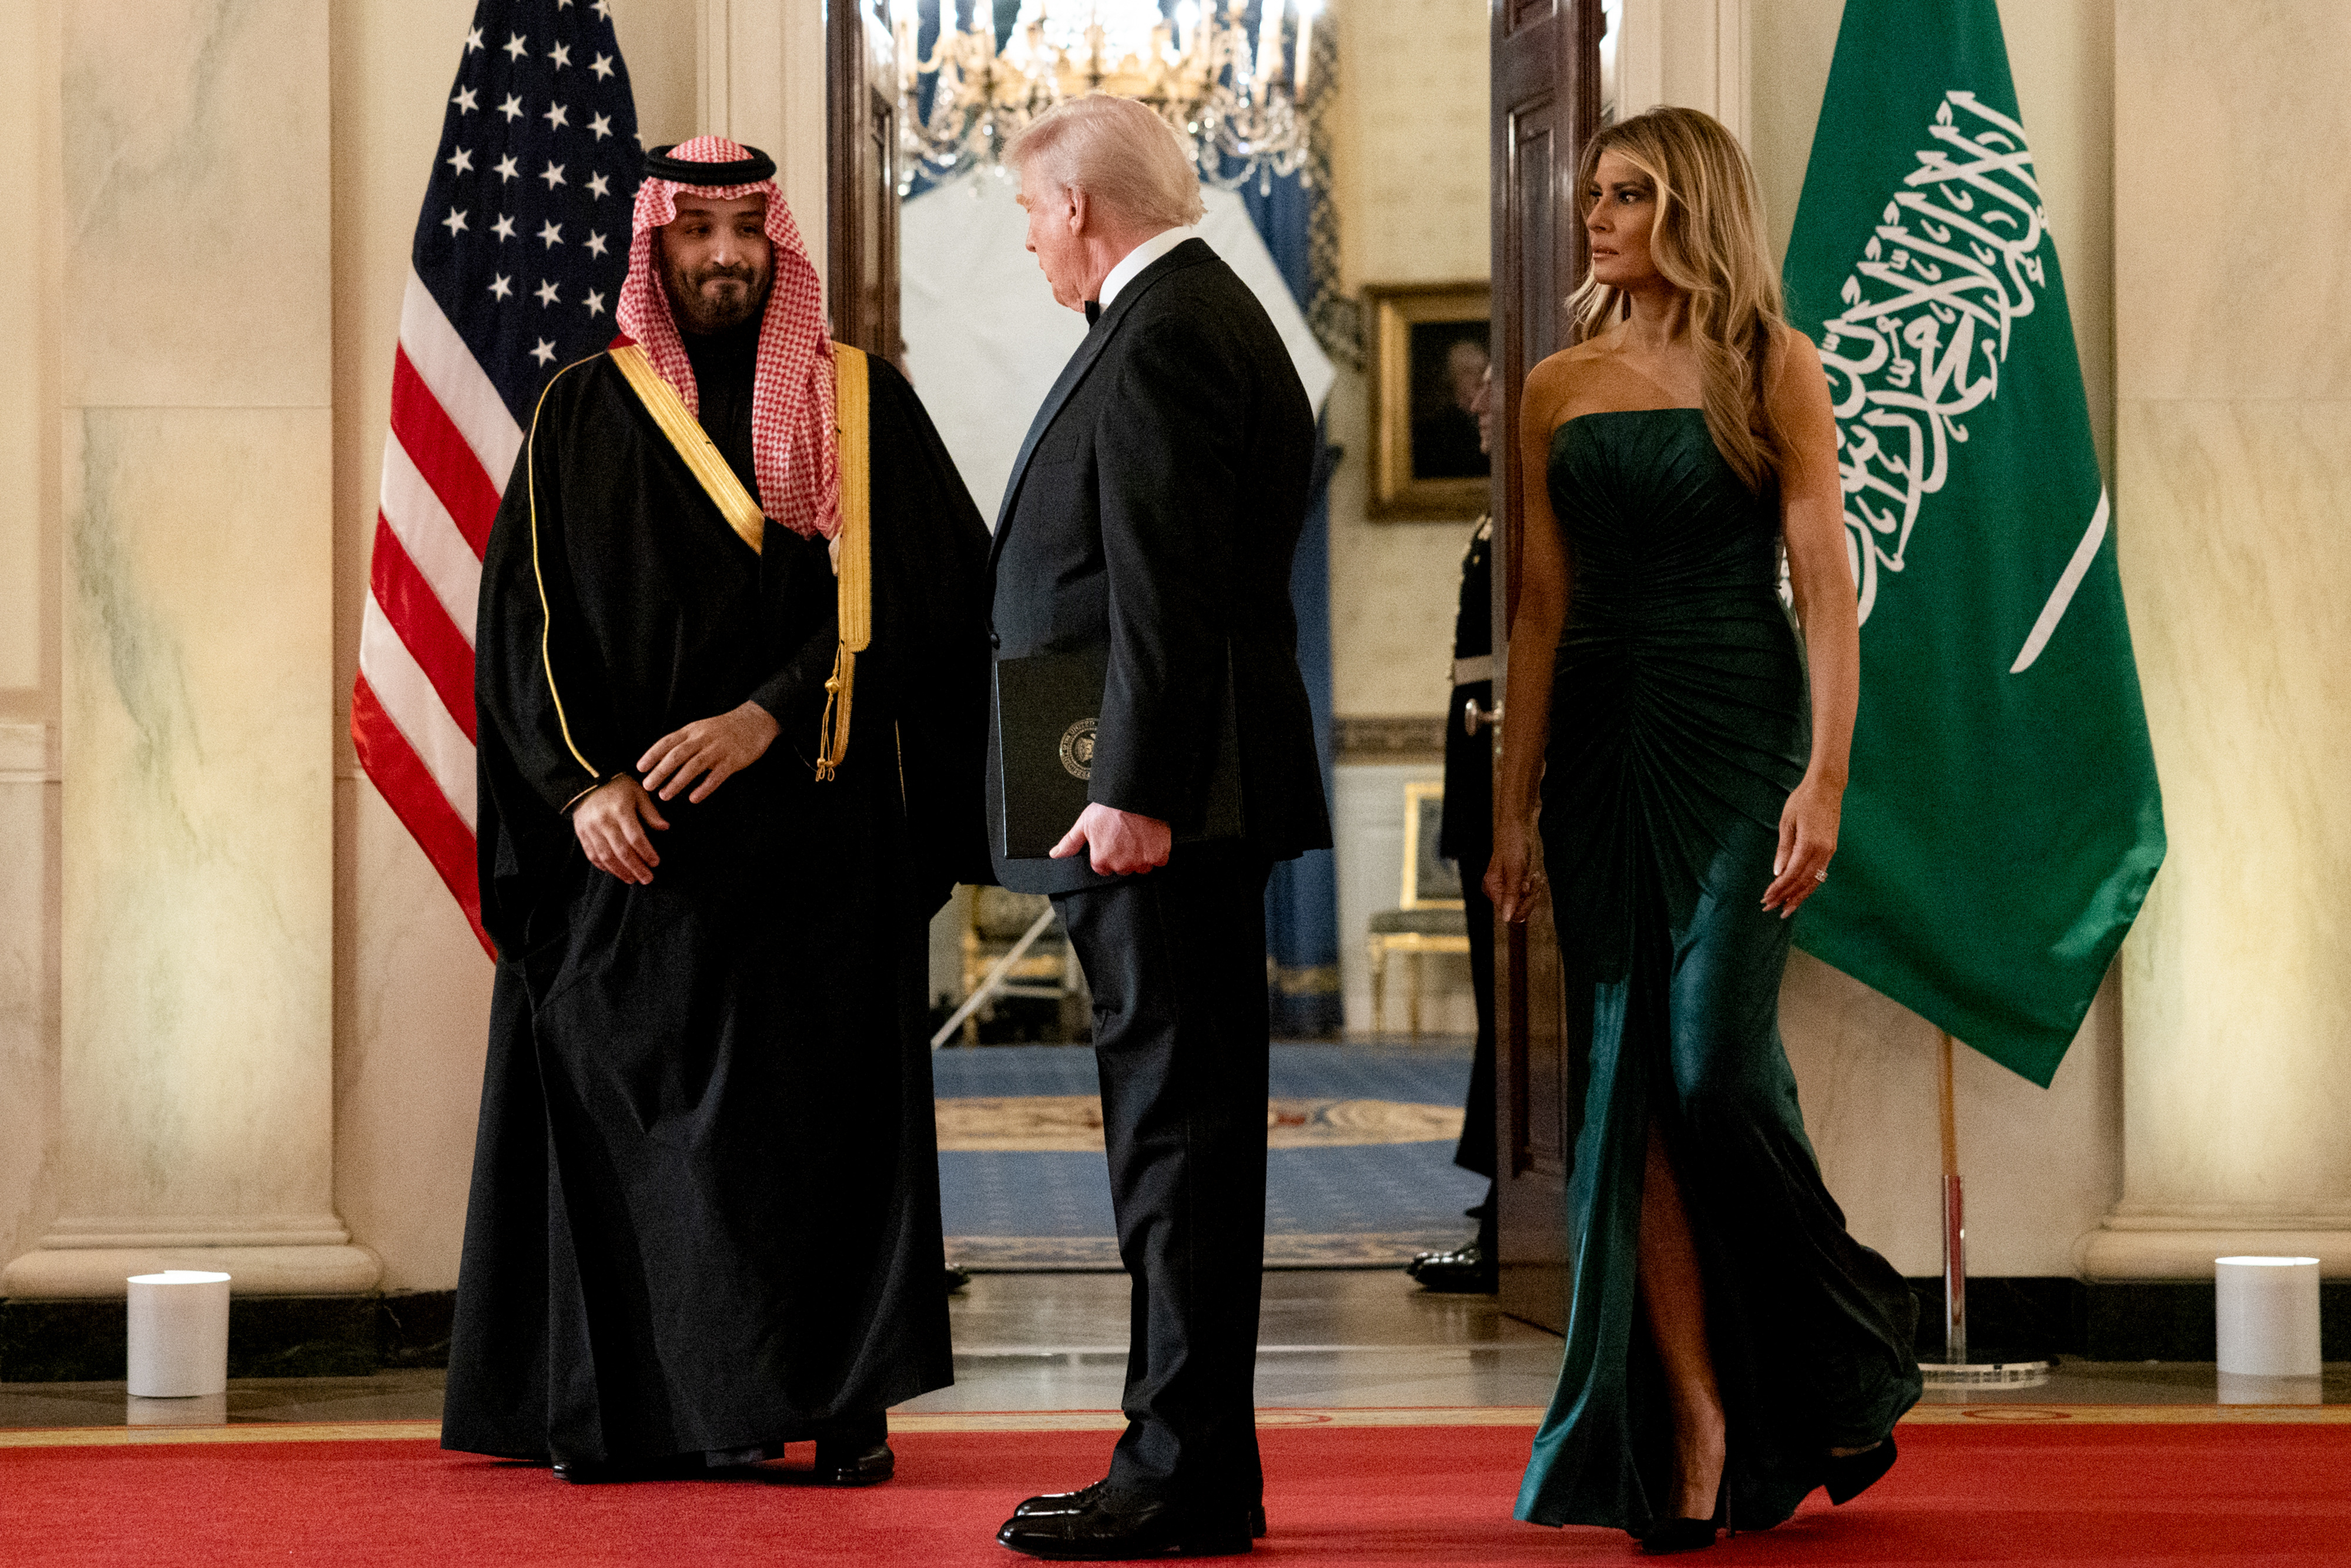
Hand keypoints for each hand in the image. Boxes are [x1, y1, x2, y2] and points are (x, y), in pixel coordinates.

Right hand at [573, 776, 669, 884]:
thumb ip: (650, 811)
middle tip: (647, 879)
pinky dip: (603, 866)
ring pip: (606, 856)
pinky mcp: (581, 832)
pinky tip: (614, 871)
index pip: (636, 838)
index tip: (656, 862)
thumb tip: (665, 827)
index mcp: (620, 810)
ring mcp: (590, 828)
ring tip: (632, 880)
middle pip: (621, 851)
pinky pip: (591, 854)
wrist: (585, 779)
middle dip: (636, 868)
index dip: (646, 852)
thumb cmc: (617, 785)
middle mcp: (604, 821)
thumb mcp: (637, 792)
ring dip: (620, 871)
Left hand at [637, 701, 780, 802]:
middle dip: (660, 771)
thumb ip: (684, 742)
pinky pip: (717, 776)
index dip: (652, 755)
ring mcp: (718, 749)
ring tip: (664, 795)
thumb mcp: (701, 729)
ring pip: (694, 766)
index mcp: (692, 730)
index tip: (640, 768)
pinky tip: (694, 798)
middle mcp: (703, 738)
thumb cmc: (724, 729)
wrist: (755, 721)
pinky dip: (704, 787)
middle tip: (647, 786)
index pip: (667, 742)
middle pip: (677, 755)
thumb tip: (661, 759)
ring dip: (677, 782)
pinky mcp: (734, 760)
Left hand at [1050, 802, 1171, 875]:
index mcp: (1101, 860)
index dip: (1107, 855)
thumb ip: (1071, 842)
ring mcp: (1141, 862)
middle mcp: (1121, 865)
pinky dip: (1157, 852)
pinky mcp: (1158, 856)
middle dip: (1124, 856)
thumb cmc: (1109, 807)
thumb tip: (1056, 854)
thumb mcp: (1084, 823)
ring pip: (1141, 866)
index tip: (1112, 842)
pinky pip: (1159, 862)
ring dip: (1141, 856)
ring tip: (1139, 836)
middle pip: (1123, 868)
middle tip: (1126, 837)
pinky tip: (1151, 838)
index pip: (1104, 868)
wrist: (1134, 795)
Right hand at [1484, 813, 1538, 924]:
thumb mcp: (1515, 870)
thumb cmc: (1514, 843)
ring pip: (1522, 904)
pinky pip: (1523, 896)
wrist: (1517, 824)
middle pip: (1516, 911)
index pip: (1510, 912)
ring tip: (1536, 877)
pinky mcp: (1512, 883)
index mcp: (1492, 888)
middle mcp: (1495, 890)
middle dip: (1530, 898)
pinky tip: (1534, 876)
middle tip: (1536, 880)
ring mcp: (1503, 887)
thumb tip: (1506, 919)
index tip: (1533, 887)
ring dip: (1532, 893)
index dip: (1525, 905)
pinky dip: (1531, 888)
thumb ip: (1510, 895)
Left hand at [1762, 773, 1841, 917]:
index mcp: (1810, 844)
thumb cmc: (1803, 801)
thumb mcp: (1787, 822)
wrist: (1827, 787)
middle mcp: (1823, 851)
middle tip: (1771, 908)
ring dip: (1799, 896)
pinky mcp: (1831, 849)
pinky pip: (1820, 873)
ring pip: (1814, 881)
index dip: (1779, 889)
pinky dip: (1809, 885)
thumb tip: (1778, 873)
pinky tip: (1799, 892)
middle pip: (1804, 882)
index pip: (1792, 874)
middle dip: (1787, 897)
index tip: (1766, 898)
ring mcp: (1829, 851)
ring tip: (1786, 909)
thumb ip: (1784, 849)